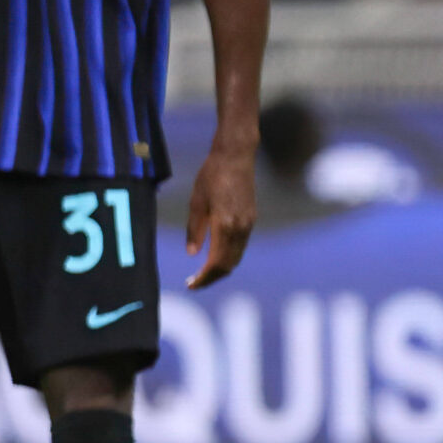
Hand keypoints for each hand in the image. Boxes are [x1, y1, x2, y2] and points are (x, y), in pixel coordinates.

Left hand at [184, 143, 256, 287]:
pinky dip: (229, 257)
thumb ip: (195, 229)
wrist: (236, 157)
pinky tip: (216, 258)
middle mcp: (240, 228)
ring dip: (221, 269)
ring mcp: (249, 224)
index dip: (204, 277)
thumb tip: (192, 254)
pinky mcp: (251, 219)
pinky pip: (240, 246)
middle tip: (194, 284)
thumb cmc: (211, 176)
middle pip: (229, 264)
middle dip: (212, 278)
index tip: (191, 284)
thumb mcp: (196, 202)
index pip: (216, 262)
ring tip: (203, 274)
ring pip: (236, 257)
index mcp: (225, 224)